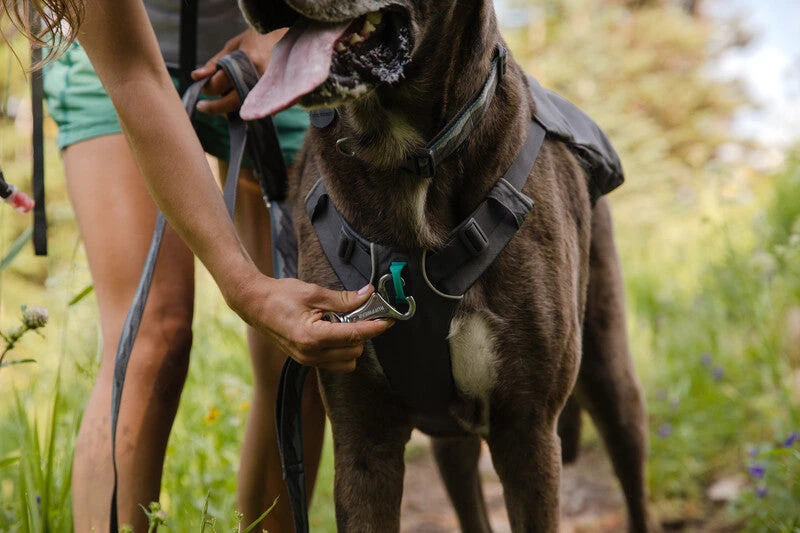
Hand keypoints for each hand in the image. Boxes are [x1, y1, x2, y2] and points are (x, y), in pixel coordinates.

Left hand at [191, 28, 285, 114]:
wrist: (288, 42)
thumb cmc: (258, 41)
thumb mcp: (233, 46)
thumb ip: (215, 63)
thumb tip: (196, 77)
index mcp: (246, 61)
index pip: (218, 84)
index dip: (207, 87)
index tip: (202, 86)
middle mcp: (258, 77)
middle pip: (230, 102)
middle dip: (214, 106)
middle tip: (203, 106)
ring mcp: (269, 89)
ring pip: (242, 110)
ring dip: (228, 109)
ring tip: (222, 100)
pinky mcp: (275, 98)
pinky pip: (254, 110)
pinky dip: (243, 109)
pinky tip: (239, 101)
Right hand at [230, 275, 393, 371]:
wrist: (254, 305)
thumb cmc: (280, 296)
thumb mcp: (314, 293)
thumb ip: (343, 299)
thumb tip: (368, 295)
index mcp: (313, 337)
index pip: (354, 335)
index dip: (374, 327)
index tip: (388, 320)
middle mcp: (311, 354)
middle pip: (355, 350)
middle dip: (362, 333)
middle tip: (359, 313)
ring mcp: (308, 360)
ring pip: (347, 361)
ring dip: (352, 343)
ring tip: (343, 322)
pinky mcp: (306, 361)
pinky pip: (335, 362)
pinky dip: (342, 349)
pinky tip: (334, 330)